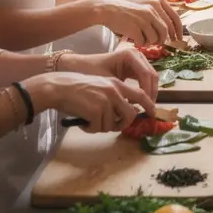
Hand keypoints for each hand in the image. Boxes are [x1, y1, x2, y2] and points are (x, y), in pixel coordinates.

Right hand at [27, 71, 153, 132]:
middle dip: (123, 124)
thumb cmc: (77, 89)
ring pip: (112, 124)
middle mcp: (115, 91)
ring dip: (101, 127)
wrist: (59, 87)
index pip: (140, 94)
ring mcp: (106, 100)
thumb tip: (128, 113)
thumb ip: (115, 97)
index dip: (148, 105)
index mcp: (117, 84)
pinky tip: (83, 122)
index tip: (152, 113)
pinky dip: (90, 128)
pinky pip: (98, 128)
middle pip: (130, 114)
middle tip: (113, 127)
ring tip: (90, 120)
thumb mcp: (101, 87)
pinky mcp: (96, 110)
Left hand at [61, 48, 159, 101]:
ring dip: (150, 93)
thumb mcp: (106, 82)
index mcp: (130, 55)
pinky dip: (144, 90)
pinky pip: (145, 78)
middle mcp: (137, 54)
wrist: (78, 66)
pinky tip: (138, 102)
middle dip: (151, 93)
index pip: (146, 74)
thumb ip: (121, 92)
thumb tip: (133, 107)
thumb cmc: (90, 72)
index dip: (148, 91)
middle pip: (152, 75)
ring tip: (145, 108)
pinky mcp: (134, 66)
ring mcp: (137, 59)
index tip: (147, 107)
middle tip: (149, 110)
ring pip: (151, 77)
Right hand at [94, 0, 181, 45]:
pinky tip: (135, 39)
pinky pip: (143, 42)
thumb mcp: (146, 4)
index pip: (175, 18)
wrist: (107, 8)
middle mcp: (153, 9)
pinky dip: (140, 43)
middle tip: (160, 43)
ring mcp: (144, 19)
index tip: (178, 38)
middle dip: (164, 39)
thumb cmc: (127, 8)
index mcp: (158, 2)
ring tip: (143, 38)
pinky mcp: (135, 28)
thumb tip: (171, 28)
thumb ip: (158, 12)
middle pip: (166, 31)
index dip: (178, 30)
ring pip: (155, 38)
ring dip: (150, 42)